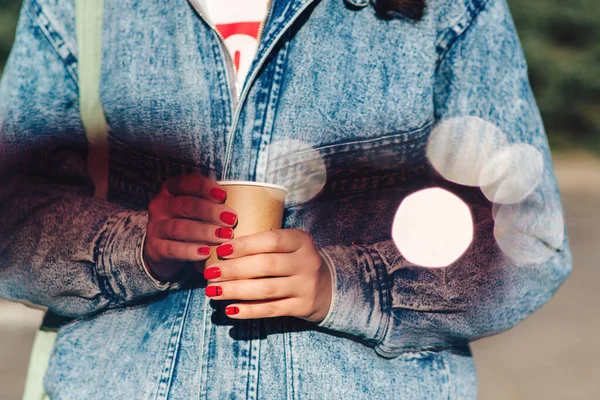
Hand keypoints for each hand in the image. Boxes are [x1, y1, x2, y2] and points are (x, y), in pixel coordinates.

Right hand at [143, 173, 237, 280]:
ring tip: (224, 236)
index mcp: (171, 190)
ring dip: (204, 232)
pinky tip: (206, 252)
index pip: (186, 183)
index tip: (224, 195)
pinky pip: (173, 249)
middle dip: (210, 212)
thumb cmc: (188, 222)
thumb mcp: (195, 209)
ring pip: (180, 228)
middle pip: (186, 205)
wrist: (162, 248)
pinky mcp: (155, 248)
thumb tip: (244, 203)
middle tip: (231, 219)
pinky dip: (190, 251)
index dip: (205, 188)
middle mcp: (160, 205)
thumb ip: (212, 203)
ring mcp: (155, 227)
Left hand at [201, 229, 332, 322]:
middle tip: (210, 272)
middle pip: (265, 266)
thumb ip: (263, 246)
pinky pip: (271, 309)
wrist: (328, 287)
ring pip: (265, 289)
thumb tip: (221, 252)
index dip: (244, 245)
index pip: (271, 241)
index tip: (221, 250)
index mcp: (301, 241)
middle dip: (233, 269)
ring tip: (213, 291)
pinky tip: (230, 310)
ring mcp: (305, 286)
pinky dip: (248, 311)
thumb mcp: (289, 246)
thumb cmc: (296, 262)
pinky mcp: (302, 307)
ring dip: (235, 290)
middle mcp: (306, 262)